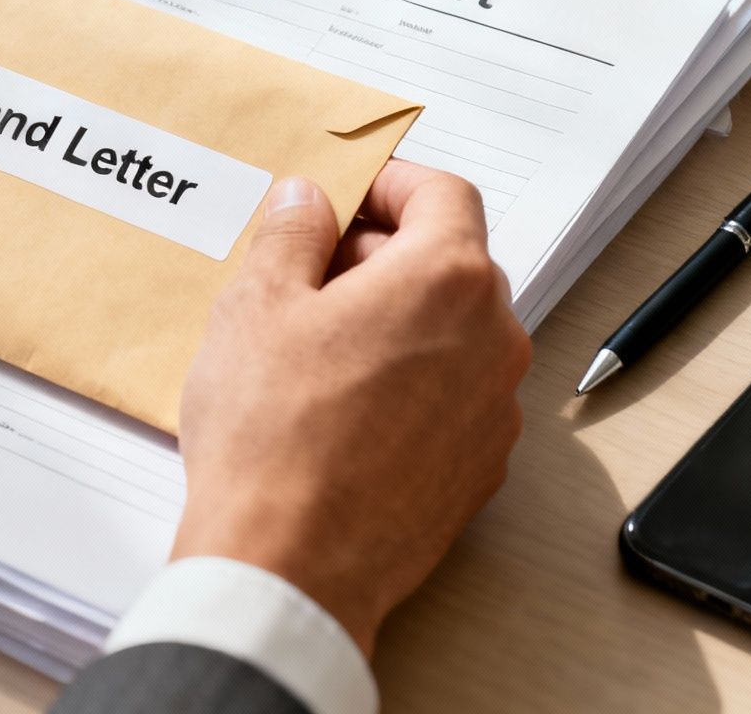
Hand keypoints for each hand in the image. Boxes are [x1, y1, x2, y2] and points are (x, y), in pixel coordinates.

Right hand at [174, 161, 529, 657]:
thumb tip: (306, 202)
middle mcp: (493, 338)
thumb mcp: (256, 305)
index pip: (444, 194)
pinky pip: (452, 397)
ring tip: (317, 349)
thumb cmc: (273, 436)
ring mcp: (494, 409)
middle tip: (311, 273)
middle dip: (384, 255)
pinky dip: (410, 384)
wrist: (291, 566)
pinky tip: (342, 410)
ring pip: (453, 334)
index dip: (392, 183)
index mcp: (446, 279)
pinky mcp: (480, 468)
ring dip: (398, 322)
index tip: (348, 195)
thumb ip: (290, 234)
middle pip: (451, 264)